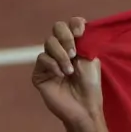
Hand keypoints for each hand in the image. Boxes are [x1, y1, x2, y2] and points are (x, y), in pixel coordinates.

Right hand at [30, 17, 102, 131]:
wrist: (83, 107)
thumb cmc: (90, 86)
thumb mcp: (91, 60)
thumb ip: (84, 42)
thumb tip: (77, 26)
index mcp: (76, 45)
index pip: (71, 25)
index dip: (74, 24)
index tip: (80, 33)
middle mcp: (62, 50)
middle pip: (57, 28)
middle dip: (66, 37)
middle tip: (73, 53)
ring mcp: (49, 61)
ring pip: (48, 42)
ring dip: (61, 55)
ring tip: (69, 70)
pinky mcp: (39, 73)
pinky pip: (41, 58)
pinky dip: (52, 65)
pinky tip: (60, 75)